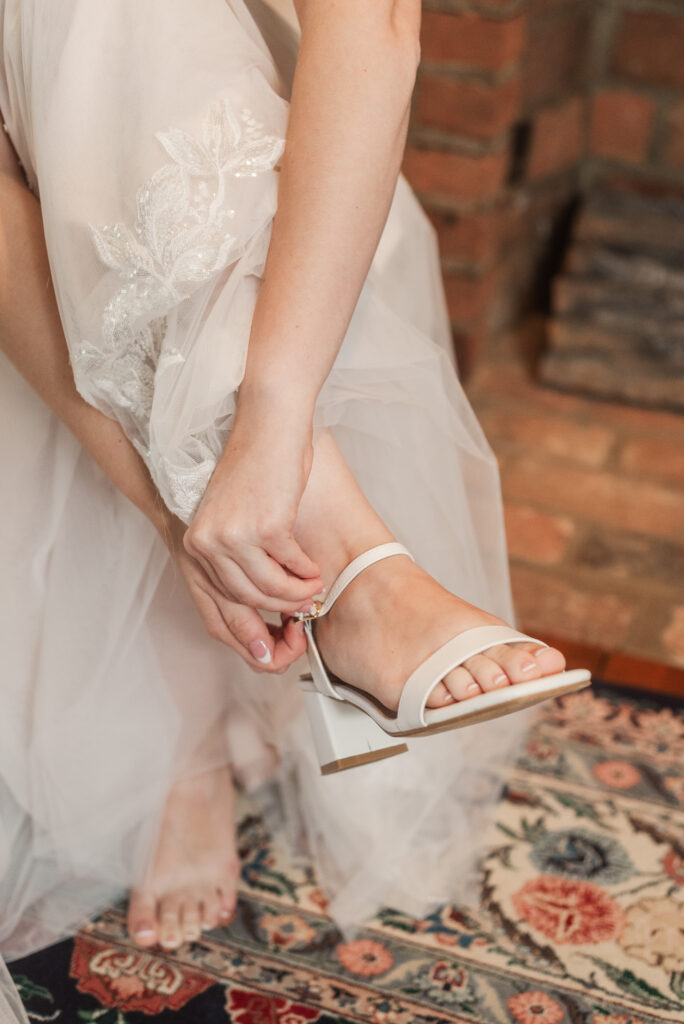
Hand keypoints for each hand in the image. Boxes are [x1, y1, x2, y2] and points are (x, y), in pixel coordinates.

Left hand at [183, 401, 322, 622]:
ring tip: (314, 587)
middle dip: (280, 610)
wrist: (267, 424)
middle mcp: (207, 543)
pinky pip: (292, 566)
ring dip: (297, 593)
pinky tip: (314, 568)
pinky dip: (306, 571)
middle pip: (246, 600)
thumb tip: (262, 598)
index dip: (246, 633)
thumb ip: (235, 557)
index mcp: (194, 544)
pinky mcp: (266, 526)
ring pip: (270, 588)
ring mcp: (235, 536)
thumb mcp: (232, 517)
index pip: (215, 606)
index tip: (272, 647)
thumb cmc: (255, 467)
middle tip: (304, 610)